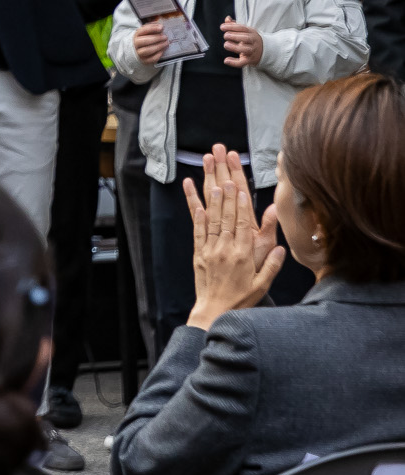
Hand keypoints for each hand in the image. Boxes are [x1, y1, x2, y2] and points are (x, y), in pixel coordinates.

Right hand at [133, 20, 173, 65]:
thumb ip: (152, 28)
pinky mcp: (144, 60)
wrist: (136, 50)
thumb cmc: (144, 39)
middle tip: (165, 37)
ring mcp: (139, 53)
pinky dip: (158, 54)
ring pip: (148, 50)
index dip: (153, 28)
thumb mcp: (145, 32)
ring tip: (166, 43)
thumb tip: (160, 26)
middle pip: (145, 41)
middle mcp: (136, 44)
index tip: (161, 27)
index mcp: (136, 35)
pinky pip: (151, 58)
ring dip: (159, 46)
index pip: (143, 30)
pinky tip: (163, 50)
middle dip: (157, 38)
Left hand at [185, 146, 283, 330]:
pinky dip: (195, 208)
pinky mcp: (198, 251)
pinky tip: (193, 191)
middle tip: (222, 163)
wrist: (215, 311)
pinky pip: (197, 226)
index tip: (238, 183)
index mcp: (243, 254)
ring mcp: (210, 248)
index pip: (242, 222)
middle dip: (225, 185)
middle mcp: (225, 247)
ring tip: (209, 170)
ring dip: (210, 190)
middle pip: (226, 211)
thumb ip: (271, 262)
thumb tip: (280, 244)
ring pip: (211, 215)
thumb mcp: (263, 283)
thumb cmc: (243, 298)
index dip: (239, 202)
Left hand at [221, 19, 263, 68]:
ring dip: (235, 47)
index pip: (242, 28)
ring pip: (245, 50)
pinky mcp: (249, 60)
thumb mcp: (246, 31)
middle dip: (235, 36)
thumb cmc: (251, 39)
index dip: (232, 27)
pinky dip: (234, 62)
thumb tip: (227, 18)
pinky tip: (226, 60)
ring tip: (226, 44)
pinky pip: (243, 62)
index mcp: (251, 33)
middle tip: (225, 35)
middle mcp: (253, 42)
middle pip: (246, 38)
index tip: (222, 27)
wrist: (266, 51)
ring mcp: (252, 51)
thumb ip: (235, 25)